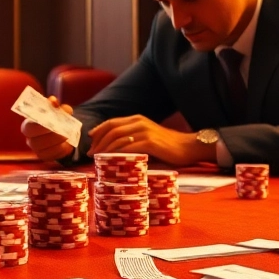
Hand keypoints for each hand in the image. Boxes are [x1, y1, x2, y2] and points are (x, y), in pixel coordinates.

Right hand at [21, 95, 75, 162]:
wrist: (62, 129)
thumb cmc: (55, 117)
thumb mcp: (57, 109)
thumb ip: (55, 105)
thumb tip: (52, 101)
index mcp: (28, 125)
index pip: (28, 128)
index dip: (39, 127)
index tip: (51, 123)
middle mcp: (30, 139)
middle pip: (36, 142)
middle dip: (51, 137)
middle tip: (64, 133)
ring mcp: (37, 150)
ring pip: (44, 151)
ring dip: (57, 144)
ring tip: (68, 138)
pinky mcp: (45, 157)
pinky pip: (52, 157)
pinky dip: (62, 151)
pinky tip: (69, 145)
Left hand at [87, 115, 213, 165]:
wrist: (188, 147)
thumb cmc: (167, 146)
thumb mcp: (147, 136)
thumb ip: (133, 137)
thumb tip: (114, 147)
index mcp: (137, 119)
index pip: (111, 122)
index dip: (98, 131)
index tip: (89, 141)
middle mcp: (139, 122)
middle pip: (111, 130)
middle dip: (98, 141)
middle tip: (90, 153)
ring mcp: (144, 132)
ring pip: (117, 138)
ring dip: (104, 148)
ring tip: (97, 158)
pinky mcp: (150, 142)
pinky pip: (128, 147)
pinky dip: (116, 153)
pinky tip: (110, 160)